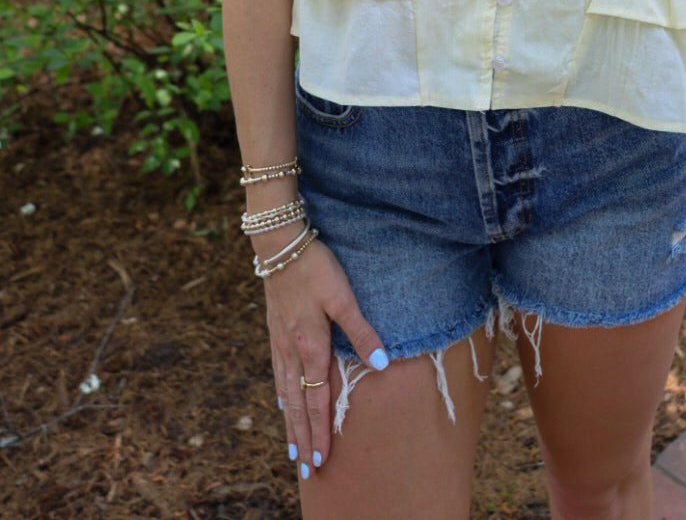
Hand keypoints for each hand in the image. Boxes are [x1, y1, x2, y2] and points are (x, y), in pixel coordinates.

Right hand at [263, 236, 387, 478]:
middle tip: (305, 470)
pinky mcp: (275, 330)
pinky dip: (281, 396)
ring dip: (290, 423)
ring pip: (285, 392)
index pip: (316, 399)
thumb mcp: (343, 297)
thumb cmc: (315, 268)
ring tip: (292, 448)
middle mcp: (292, 351)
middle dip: (302, 438)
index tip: (320, 459)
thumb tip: (381, 365)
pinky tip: (283, 402)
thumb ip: (362, 331)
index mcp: (311, 346)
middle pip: (298, 404)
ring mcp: (280, 342)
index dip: (319, 430)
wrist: (280, 244)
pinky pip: (278, 374)